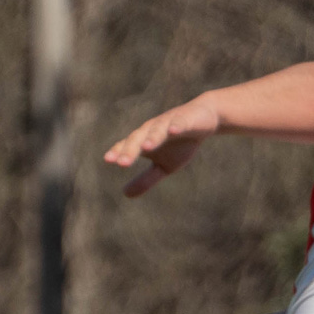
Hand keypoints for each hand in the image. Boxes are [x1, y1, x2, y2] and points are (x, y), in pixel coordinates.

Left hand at [104, 98, 220, 196]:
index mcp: (144, 140)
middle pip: (138, 138)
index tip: (108, 159)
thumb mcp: (164, 166)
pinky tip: (173, 131)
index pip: (127, 145)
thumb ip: (145, 179)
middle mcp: (152, 129)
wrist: (205, 119)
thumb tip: (125, 194)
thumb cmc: (180, 143)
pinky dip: (176, 125)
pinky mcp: (187, 118)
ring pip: (158, 129)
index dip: (118, 151)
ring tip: (146, 147)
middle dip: (130, 149)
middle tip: (122, 162)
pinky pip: (181, 122)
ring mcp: (169, 122)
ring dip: (152, 137)